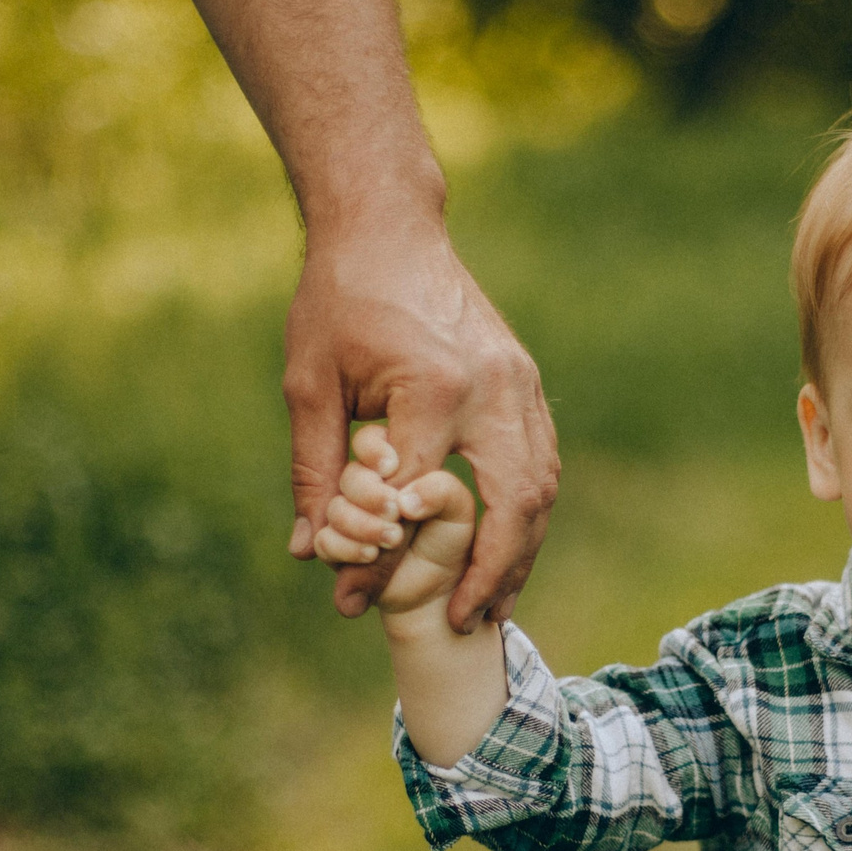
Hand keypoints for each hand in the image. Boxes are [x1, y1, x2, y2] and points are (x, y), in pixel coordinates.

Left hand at [284, 220, 558, 627]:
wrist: (388, 227)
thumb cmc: (337, 301)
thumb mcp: (310, 387)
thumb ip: (315, 472)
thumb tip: (308, 553)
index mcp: (435, 388)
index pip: (416, 502)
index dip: (388, 561)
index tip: (358, 603)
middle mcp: (493, 389)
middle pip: (512, 507)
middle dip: (492, 573)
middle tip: (465, 623)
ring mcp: (519, 383)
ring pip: (541, 488)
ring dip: (521, 552)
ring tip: (492, 602)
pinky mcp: (526, 381)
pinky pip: (542, 462)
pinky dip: (529, 514)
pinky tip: (507, 548)